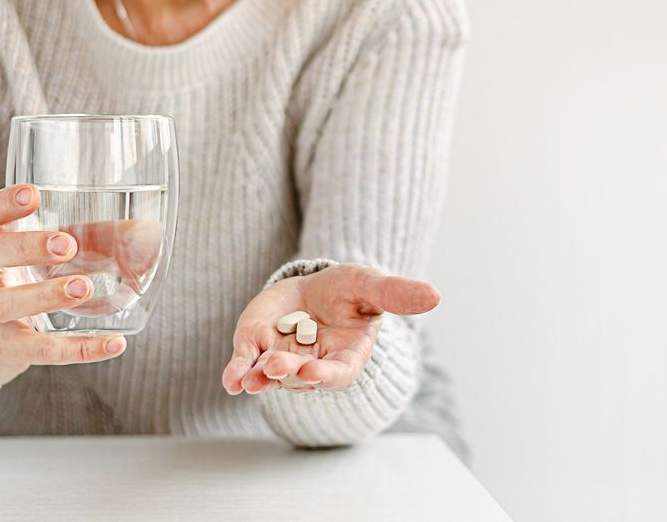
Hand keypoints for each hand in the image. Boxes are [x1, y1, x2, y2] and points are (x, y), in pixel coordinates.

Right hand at [0, 184, 129, 394]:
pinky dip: (79, 350)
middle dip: (26, 246)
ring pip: (7, 303)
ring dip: (45, 295)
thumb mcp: (35, 258)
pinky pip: (40, 350)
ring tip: (83, 288)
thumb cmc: (15, 286)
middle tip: (65, 244)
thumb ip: (85, 239)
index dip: (2, 203)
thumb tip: (146, 231)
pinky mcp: (5, 350)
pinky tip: (113, 344)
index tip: (32, 194)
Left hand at [221, 263, 440, 394]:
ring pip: (270, 375)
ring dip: (259, 377)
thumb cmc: (348, 291)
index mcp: (345, 358)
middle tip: (275, 366)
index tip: (311, 373)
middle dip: (287, 373)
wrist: (313, 288)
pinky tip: (231, 380)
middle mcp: (313, 365)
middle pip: (299, 376)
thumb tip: (435, 295)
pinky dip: (237, 374)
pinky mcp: (257, 349)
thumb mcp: (372, 286)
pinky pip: (246, 366)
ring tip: (249, 378)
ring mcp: (283, 360)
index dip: (324, 376)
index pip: (336, 374)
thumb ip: (397, 294)